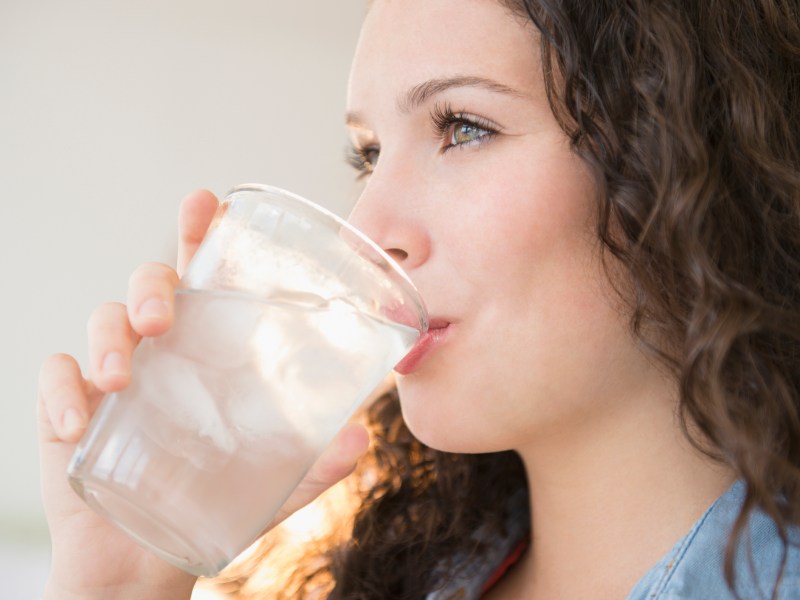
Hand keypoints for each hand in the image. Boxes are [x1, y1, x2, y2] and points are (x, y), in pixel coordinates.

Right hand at [37, 190, 369, 598]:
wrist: (153, 555)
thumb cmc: (216, 499)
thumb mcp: (274, 482)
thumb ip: (316, 463)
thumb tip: (361, 439)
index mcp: (210, 350)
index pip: (206, 277)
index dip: (200, 233)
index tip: (206, 201)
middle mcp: (164, 350)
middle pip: (151, 283)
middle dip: (153, 284)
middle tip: (163, 319)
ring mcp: (115, 376)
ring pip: (103, 320)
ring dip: (108, 338)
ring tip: (119, 378)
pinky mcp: (71, 410)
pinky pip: (56, 377)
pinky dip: (62, 390)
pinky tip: (78, 421)